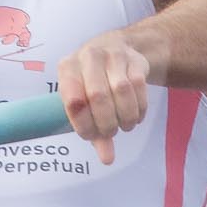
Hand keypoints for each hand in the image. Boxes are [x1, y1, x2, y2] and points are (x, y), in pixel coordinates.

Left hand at [57, 34, 151, 163]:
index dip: (83, 124)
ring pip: (121, 91)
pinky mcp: (135, 60)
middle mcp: (88, 57)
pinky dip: (139, 108)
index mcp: (68, 68)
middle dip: (106, 123)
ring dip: (125, 117)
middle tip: (110, 132)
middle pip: (98, 96)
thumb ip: (94, 131)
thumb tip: (108, 159)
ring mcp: (113, 55)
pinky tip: (136, 116)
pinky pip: (139, 87)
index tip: (91, 136)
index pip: (72, 100)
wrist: (118, 47)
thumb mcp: (85, 100)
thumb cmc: (93, 80)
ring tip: (124, 126)